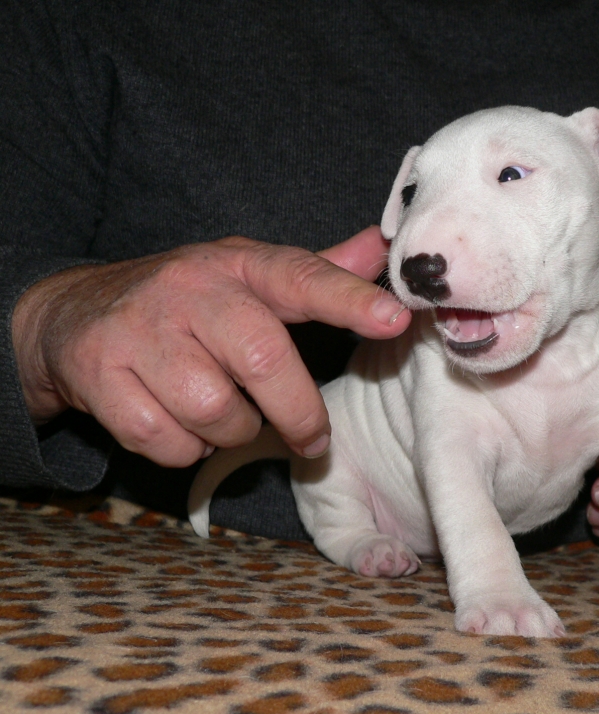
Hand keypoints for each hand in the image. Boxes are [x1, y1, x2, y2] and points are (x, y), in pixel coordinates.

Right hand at [12, 227, 410, 466]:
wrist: (71, 313)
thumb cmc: (186, 301)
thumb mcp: (249, 276)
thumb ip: (317, 271)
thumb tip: (382, 248)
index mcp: (237, 265)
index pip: (302, 275)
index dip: (349, 299)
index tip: (394, 319)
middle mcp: (188, 290)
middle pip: (262, 357)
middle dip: (298, 412)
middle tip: (313, 438)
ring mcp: (138, 331)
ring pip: (214, 410)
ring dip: (233, 431)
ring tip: (226, 416)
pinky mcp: (98, 376)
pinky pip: (165, 440)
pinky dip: (184, 448)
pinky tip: (180, 425)